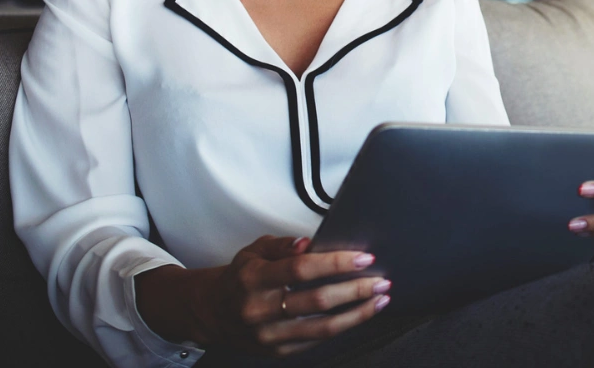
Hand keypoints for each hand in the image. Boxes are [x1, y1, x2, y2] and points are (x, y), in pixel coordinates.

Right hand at [136, 236, 390, 357]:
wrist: (213, 313)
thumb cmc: (241, 278)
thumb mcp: (254, 251)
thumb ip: (282, 245)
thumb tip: (310, 243)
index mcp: (254, 278)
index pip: (301, 268)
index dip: (335, 263)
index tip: (363, 259)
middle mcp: (260, 309)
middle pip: (317, 300)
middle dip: (355, 290)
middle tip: (380, 280)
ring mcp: (269, 335)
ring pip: (323, 327)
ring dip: (358, 313)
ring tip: (380, 299)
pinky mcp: (278, 351)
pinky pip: (317, 341)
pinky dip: (343, 327)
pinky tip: (360, 314)